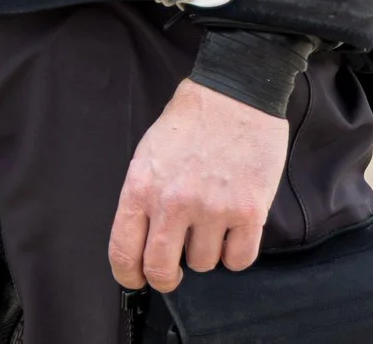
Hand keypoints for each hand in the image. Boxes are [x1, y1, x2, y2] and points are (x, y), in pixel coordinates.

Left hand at [109, 78, 289, 292]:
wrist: (234, 94)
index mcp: (141, 186)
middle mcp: (173, 203)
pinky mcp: (248, 212)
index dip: (128, 275)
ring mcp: (212, 209)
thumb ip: (144, 196)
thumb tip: (142, 238)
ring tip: (210, 224)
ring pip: (203, 264)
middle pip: (161, 270)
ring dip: (205, 252)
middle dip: (165, 277)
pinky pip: (238, 260)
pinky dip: (236, 254)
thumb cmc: (191, 120)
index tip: (136, 279)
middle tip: (173, 270)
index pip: (123, 251)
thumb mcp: (149, 153)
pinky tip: (233, 232)